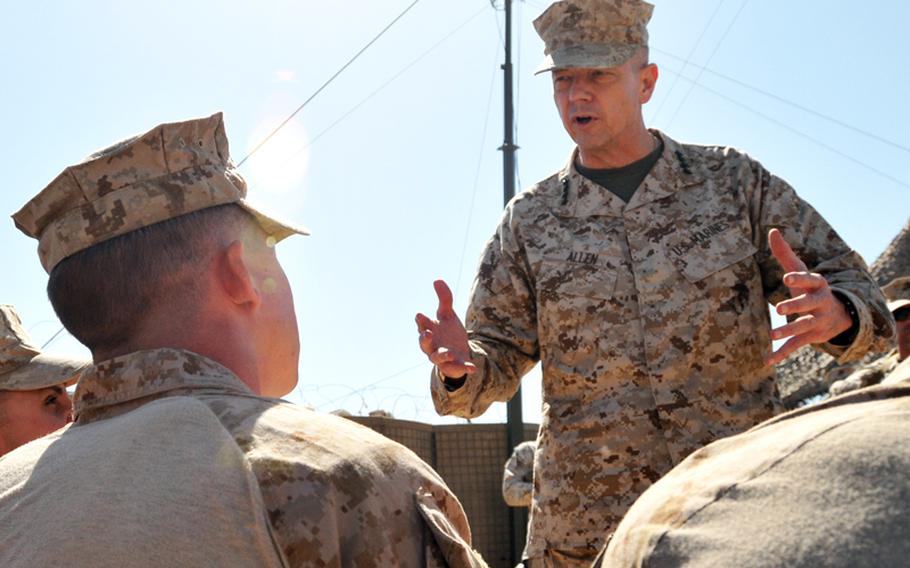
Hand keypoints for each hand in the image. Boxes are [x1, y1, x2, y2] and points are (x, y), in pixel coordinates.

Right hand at [415, 280, 476, 377]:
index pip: (422, 325)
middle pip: (424, 343)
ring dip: (443, 355)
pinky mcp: (453, 366)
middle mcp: (432, 345)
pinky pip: (458, 368)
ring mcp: (442, 357)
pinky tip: (473, 367)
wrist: (458, 352)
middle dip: (424, 339)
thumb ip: (444, 299)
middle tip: (426, 333)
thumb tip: (437, 280)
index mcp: (430, 331)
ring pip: (438, 358)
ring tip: (450, 352)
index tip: (419, 314)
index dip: (421, 321)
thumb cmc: (448, 332)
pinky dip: (464, 368)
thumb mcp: (448, 315)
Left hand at [765, 228, 852, 365]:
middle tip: (779, 309)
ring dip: (787, 331)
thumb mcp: (801, 271)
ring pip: (802, 327)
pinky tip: (767, 360)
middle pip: (808, 304)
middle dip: (796, 306)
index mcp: (817, 285)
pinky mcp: (811, 337)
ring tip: (771, 335)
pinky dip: (782, 353)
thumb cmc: (810, 288)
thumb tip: (772, 230)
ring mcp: (817, 321)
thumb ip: (785, 253)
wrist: (838, 314)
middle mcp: (820, 303)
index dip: (799, 279)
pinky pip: (796, 346)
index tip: (786, 278)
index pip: (810, 280)